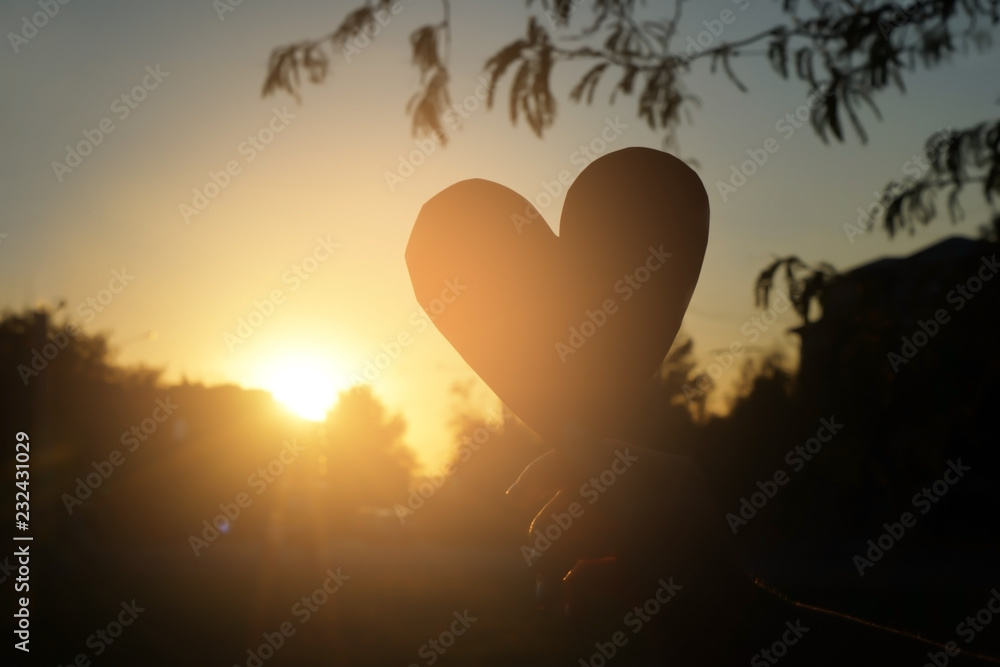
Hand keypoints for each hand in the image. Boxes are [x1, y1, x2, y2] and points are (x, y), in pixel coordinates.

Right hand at [505, 429, 751, 658]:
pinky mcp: (632, 575)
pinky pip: (588, 569)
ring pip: (578, 537)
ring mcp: (640, 538)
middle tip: (537, 560)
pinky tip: (565, 606)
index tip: (516, 496)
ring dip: (555, 564)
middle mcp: (649, 499)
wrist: (720, 639)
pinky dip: (574, 586)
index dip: (551, 472)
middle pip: (578, 499)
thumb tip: (564, 430)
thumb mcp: (639, 512)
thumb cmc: (685, 571)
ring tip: (545, 593)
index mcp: (660, 473)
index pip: (593, 455)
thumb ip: (598, 468)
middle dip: (552, 531)